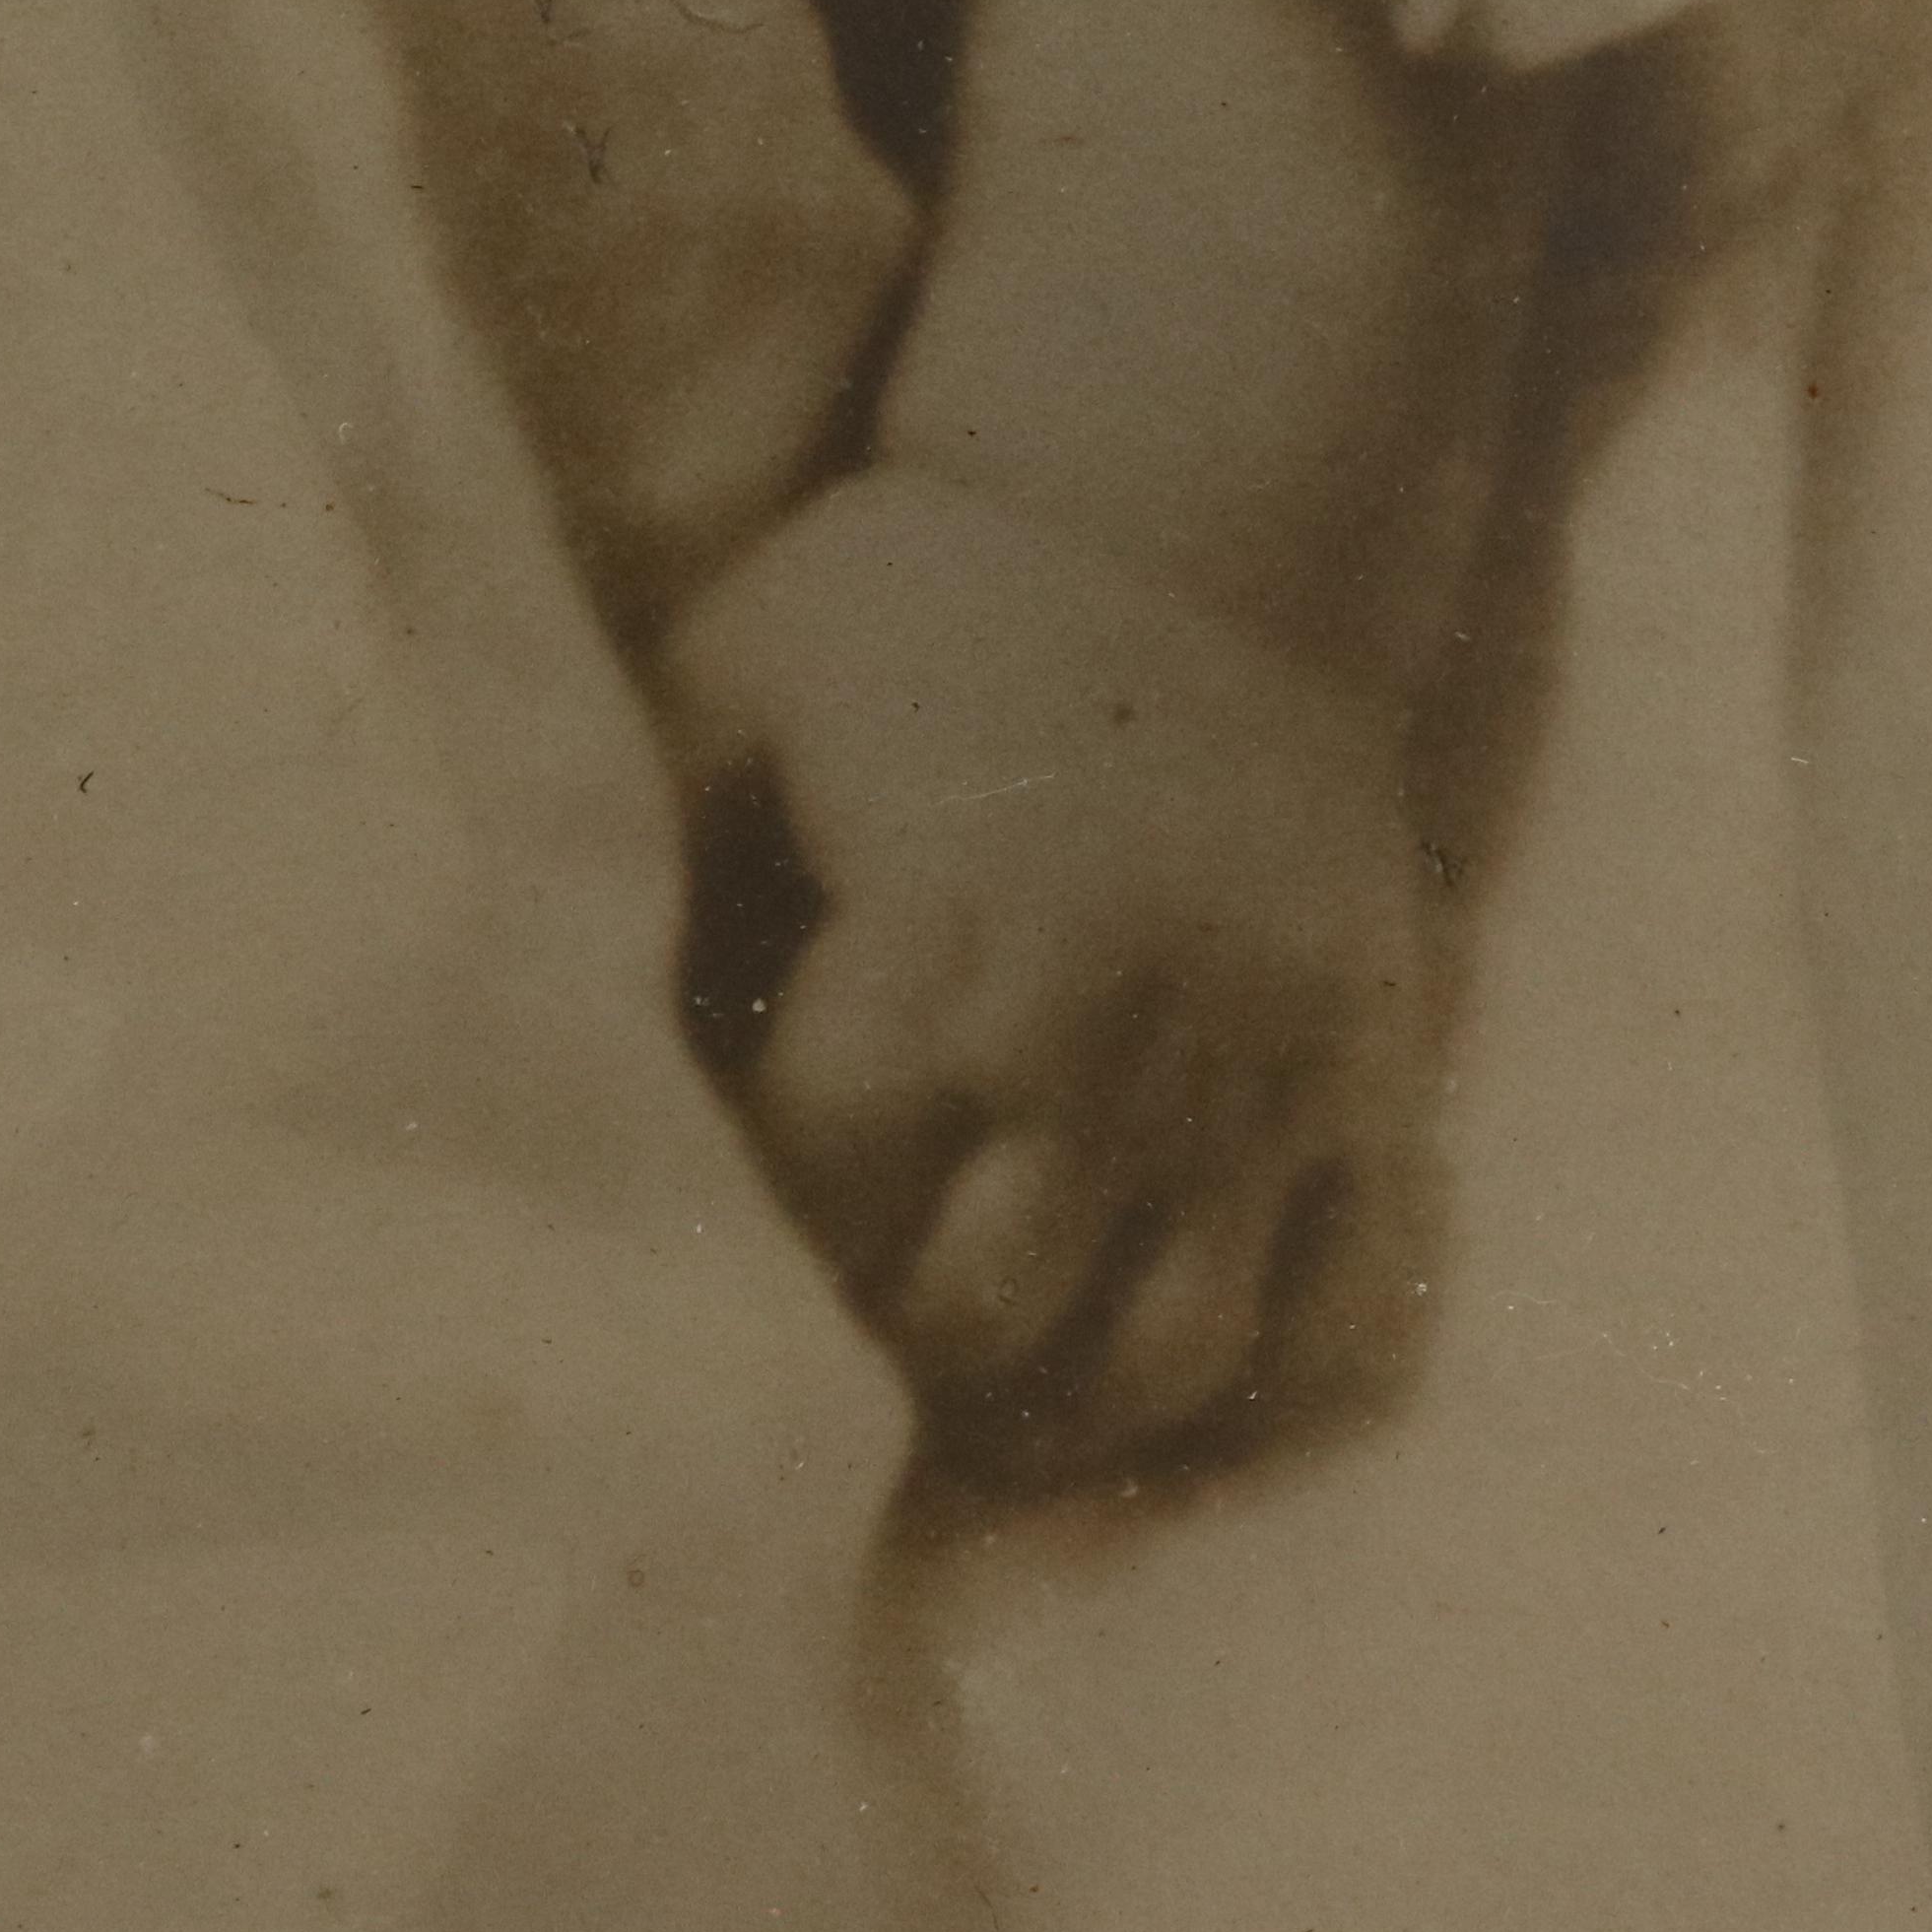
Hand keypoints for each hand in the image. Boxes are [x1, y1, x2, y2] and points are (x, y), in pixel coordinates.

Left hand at [669, 467, 1441, 1492]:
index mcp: (953, 930)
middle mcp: (1121, 1028)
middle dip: (877, 1360)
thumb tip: (553, 1038)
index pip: (824, 1186)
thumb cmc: (924, 607)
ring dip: (1046, 1414)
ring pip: (1165, 1357)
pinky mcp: (1378, 1084)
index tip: (683, 1261)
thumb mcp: (745, 672)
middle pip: (983, 1312)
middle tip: (807, 1370)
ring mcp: (1270, 1073)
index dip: (741, 1249)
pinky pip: (1344, 1317)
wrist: (1200, 517)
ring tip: (953, 1413)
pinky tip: (1135, 1393)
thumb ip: (655, 849)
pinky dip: (1250, 1394)